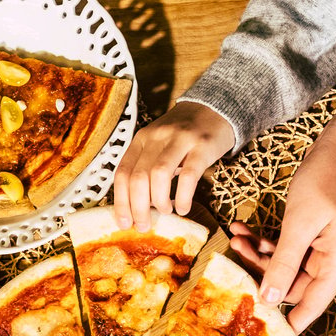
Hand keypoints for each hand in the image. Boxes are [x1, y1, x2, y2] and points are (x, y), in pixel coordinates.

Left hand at [112, 101, 234, 230]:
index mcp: (141, 140)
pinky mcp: (202, 146)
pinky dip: (183, 196)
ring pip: (159, 175)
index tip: (123, 223)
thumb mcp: (157, 145)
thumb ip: (145, 168)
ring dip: (160, 201)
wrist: (214, 108)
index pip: (122, 173)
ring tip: (166, 212)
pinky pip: (189, 176)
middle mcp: (156, 137)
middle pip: (138, 178)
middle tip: (144, 226)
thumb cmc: (182, 135)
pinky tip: (183, 208)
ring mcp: (179, 140)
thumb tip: (136, 207)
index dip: (121, 202)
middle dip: (138, 208)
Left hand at [233, 132, 335, 332]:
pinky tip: (242, 229)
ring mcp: (322, 248)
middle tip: (234, 258)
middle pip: (292, 287)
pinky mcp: (312, 234)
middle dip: (261, 275)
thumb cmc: (327, 179)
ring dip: (257, 254)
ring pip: (284, 267)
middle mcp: (332, 261)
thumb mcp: (299, 224)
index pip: (311, 306)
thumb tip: (269, 299)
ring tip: (234, 237)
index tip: (260, 331)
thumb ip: (284, 263)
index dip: (288, 322)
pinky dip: (264, 241)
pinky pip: (285, 248)